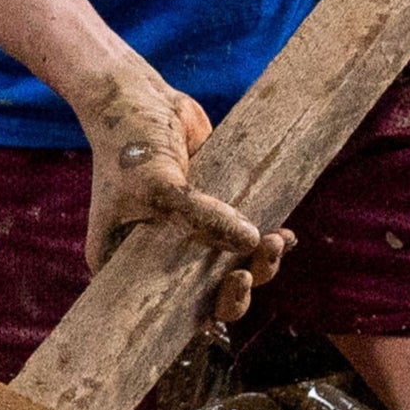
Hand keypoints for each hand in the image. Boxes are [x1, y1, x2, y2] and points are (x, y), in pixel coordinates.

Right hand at [77, 65, 292, 325]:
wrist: (136, 92)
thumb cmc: (128, 140)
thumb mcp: (157, 182)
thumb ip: (199, 214)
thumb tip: (251, 241)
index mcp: (124, 264)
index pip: (164, 311)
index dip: (200, 316)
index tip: (230, 294)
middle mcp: (155, 256)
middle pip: (203, 295)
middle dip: (236, 291)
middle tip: (251, 272)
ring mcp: (186, 235)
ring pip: (228, 268)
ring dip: (257, 264)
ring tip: (277, 242)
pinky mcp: (211, 211)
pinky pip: (241, 239)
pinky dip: (263, 241)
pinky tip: (284, 236)